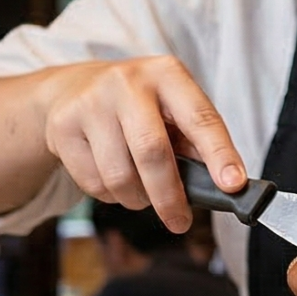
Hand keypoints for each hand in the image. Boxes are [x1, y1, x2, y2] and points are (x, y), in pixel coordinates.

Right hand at [35, 56, 243, 232]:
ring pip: (120, 177)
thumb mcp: (170, 108)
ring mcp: (91, 103)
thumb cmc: (136, 105)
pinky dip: (110, 195)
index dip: (219, 154)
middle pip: (152, 152)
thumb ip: (194, 142)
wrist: (73, 89)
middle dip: (169, 196)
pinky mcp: (63, 127)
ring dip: (136, 198)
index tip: (233, 184)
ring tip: (141, 191)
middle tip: (179, 221)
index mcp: (167, 74)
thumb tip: (220, 184)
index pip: (199, 117)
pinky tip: (112, 177)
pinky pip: (93, 184)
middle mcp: (127, 83)